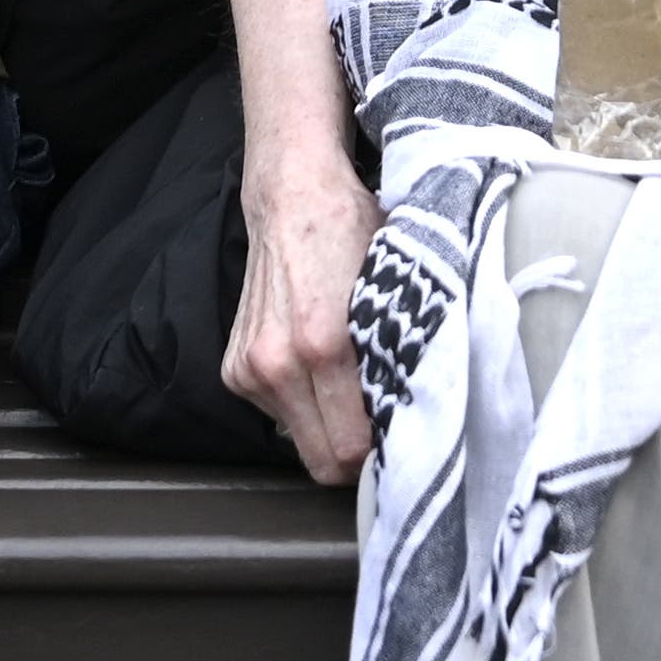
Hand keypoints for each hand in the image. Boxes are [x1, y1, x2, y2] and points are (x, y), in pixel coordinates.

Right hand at [224, 135, 383, 484]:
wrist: (293, 198)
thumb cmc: (350, 234)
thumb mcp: (395, 290)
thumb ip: (403, 356)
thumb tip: (425, 417)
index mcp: (324, 344)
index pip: (352, 451)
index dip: (384, 452)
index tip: (403, 437)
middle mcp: (277, 363)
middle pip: (323, 462)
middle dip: (356, 453)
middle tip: (382, 426)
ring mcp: (249, 368)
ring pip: (302, 442)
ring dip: (327, 426)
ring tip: (348, 383)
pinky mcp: (235, 369)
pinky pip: (279, 417)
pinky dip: (302, 404)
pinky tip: (317, 368)